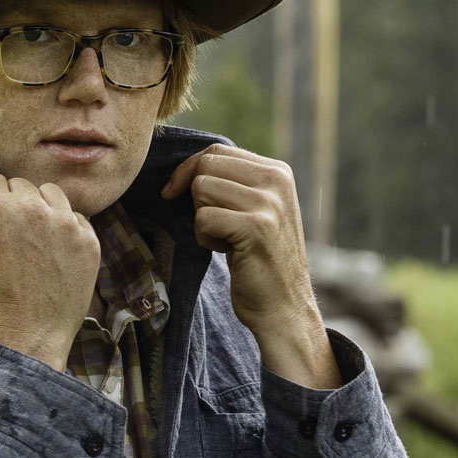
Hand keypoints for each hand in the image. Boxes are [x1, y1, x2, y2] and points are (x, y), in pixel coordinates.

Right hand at [0, 172, 99, 372]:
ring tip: (34, 238)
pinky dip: (65, 228)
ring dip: (41, 207)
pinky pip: (75, 217)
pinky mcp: (88, 240)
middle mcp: (32, 208)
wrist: (27, 339)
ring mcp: (65, 223)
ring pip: (51, 193)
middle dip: (13, 202)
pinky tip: (54, 253)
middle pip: (21, 184)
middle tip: (10, 232)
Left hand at [161, 144, 340, 388]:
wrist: (283, 306)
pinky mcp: (256, 227)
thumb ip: (233, 182)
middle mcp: (277, 180)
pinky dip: (204, 238)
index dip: (189, 170)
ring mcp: (269, 203)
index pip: (217, 151)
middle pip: (206, 165)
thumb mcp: (255, 209)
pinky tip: (227, 252)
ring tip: (226, 239)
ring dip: (202, 219)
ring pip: (202, 189)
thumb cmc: (259, 259)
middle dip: (195, 195)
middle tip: (213, 225)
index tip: (174, 193)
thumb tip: (185, 167)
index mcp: (278, 171)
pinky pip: (203, 218)